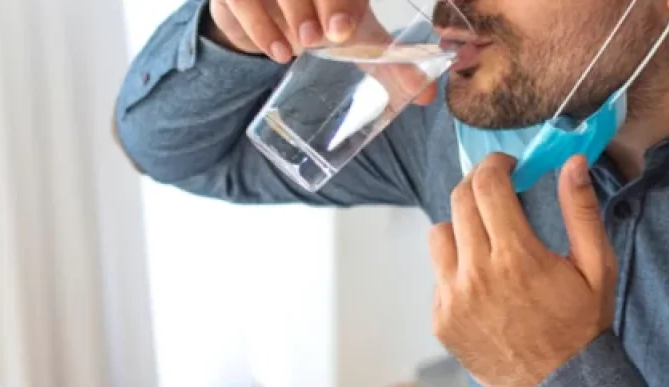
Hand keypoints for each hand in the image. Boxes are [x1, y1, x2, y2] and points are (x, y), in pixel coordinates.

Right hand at [206, 0, 437, 104]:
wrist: (267, 16)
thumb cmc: (321, 20)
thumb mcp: (356, 33)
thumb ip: (389, 60)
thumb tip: (428, 95)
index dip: (343, 3)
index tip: (345, 30)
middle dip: (322, 2)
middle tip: (325, 38)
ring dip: (292, 12)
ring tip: (303, 45)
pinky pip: (239, 1)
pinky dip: (257, 26)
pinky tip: (276, 52)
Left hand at [430, 154, 617, 386]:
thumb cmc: (583, 326)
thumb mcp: (597, 267)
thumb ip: (581, 211)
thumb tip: (571, 162)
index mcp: (516, 257)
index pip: (487, 184)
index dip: (496, 165)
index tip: (508, 168)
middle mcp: (477, 275)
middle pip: (459, 200)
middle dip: (479, 186)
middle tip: (497, 193)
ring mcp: (454, 300)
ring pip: (440, 234)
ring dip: (462, 227)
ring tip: (489, 243)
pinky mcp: (442, 321)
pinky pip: (439, 276)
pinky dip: (458, 270)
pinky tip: (486, 287)